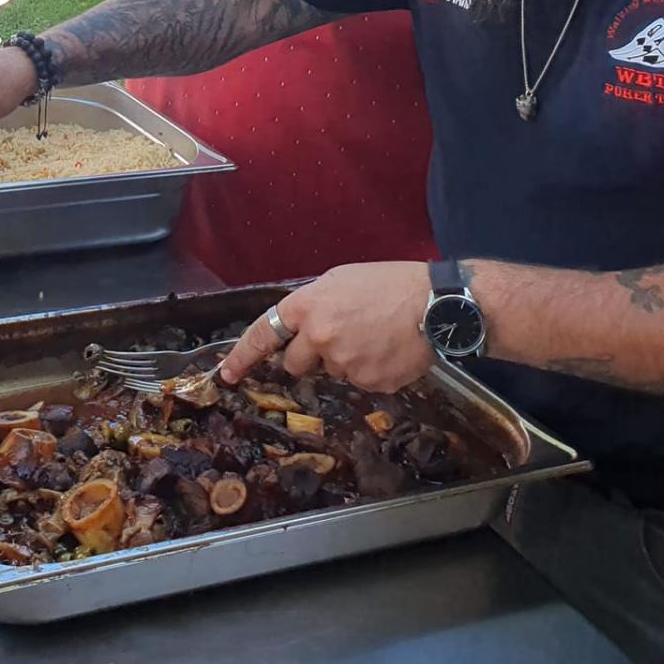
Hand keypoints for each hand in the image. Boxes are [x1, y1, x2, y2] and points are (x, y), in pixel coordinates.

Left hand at [218, 263, 436, 392]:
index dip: (242, 356)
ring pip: (333, 372)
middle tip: (339, 337)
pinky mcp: (370, 383)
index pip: (263, 334)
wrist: (436, 305)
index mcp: (307, 306)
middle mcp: (319, 338)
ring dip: (345, 360)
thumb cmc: (389, 284)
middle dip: (310, 356)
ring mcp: (345, 364)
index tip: (228, 373)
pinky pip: (361, 382)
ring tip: (374, 337)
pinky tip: (388, 351)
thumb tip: (301, 327)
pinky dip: (371, 371)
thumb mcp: (339, 281)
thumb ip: (313, 305)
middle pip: (296, 364)